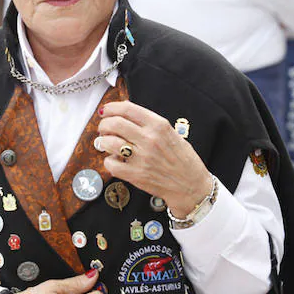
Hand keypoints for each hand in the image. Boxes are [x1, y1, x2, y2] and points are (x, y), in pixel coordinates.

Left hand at [97, 100, 212, 217]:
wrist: (190, 185)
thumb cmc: (182, 159)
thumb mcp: (171, 133)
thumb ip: (150, 123)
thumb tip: (126, 112)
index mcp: (159, 126)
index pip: (127, 109)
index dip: (111, 108)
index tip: (106, 110)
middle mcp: (149, 139)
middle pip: (114, 123)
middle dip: (103, 124)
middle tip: (104, 128)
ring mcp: (141, 158)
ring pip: (109, 142)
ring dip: (103, 141)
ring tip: (106, 143)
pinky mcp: (135, 175)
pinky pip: (110, 164)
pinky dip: (108, 161)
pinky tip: (115, 160)